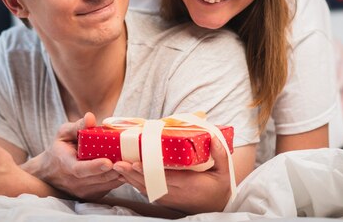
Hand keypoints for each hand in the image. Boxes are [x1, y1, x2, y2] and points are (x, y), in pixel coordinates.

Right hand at [22, 112, 122, 199]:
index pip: (80, 170)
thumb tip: (90, 117)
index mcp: (66, 165)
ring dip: (121, 173)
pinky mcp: (92, 195)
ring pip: (107, 184)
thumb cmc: (59, 150)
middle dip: (116, 168)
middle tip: (130, 158)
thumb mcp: (63, 134)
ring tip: (132, 161)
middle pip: (99, 178)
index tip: (108, 161)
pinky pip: (110, 187)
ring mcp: (84, 191)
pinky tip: (127, 167)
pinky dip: (119, 178)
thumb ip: (77, 126)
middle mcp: (75, 182)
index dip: (95, 166)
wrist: (50, 173)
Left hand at [113, 137, 233, 213]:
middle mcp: (176, 193)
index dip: (148, 171)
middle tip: (118, 163)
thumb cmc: (220, 187)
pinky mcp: (165, 199)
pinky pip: (148, 191)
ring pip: (146, 189)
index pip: (165, 178)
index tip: (135, 163)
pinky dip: (135, 183)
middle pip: (150, 183)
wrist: (218, 205)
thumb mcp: (225, 172)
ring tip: (117, 167)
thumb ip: (220, 154)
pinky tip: (126, 174)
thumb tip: (213, 137)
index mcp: (189, 185)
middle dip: (133, 173)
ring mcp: (169, 198)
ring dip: (130, 178)